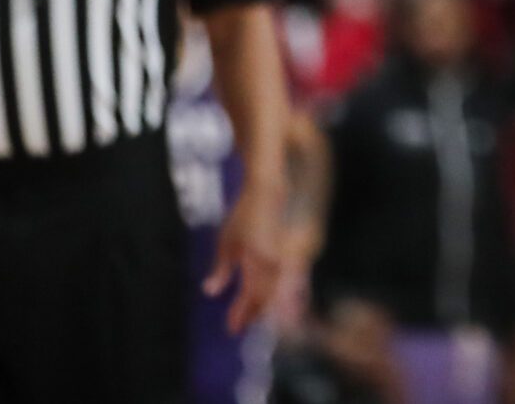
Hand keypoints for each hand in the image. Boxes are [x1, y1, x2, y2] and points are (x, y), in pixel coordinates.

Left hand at [206, 179, 286, 332]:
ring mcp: (294, 256)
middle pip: (270, 297)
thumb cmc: (248, 212)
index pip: (253, 295)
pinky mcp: (304, 251)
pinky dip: (283, 293)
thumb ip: (222, 267)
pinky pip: (293, 280)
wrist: (276, 185)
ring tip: (258, 314)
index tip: (232, 329)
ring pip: (283, 290)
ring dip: (270, 305)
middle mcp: (280, 260)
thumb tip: (211, 291)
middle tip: (242, 323)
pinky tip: (277, 300)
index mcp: (260, 258)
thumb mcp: (228, 239)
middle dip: (256, 313)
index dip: (243, 313)